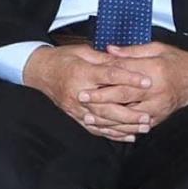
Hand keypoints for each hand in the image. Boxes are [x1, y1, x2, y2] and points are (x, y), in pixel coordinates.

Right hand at [23, 45, 153, 140]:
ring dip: (125, 127)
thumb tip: (126, 62)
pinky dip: (112, 134)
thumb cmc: (62, 59)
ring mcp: (76, 108)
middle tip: (147, 116)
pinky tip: (127, 136)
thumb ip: (105, 59)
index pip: (110, 76)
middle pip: (108, 106)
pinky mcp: (75, 116)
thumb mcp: (84, 52)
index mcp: (82, 73)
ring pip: (103, 121)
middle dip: (129, 113)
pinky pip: (95, 129)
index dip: (130, 79)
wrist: (40, 71)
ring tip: (142, 128)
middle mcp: (79, 93)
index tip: (147, 82)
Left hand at [80, 42, 187, 128]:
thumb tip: (109, 50)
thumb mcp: (157, 48)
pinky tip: (108, 128)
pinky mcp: (159, 117)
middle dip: (100, 99)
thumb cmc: (176, 61)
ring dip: (107, 118)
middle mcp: (156, 90)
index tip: (87, 82)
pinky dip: (122, 128)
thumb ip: (132, 52)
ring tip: (89, 117)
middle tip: (82, 99)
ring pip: (129, 115)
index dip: (104, 79)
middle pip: (123, 96)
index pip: (124, 75)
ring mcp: (158, 106)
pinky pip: (138, 126)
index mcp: (154, 70)